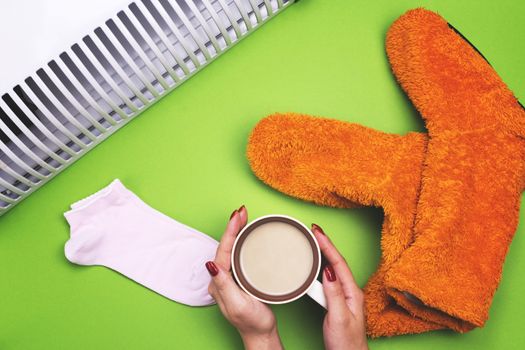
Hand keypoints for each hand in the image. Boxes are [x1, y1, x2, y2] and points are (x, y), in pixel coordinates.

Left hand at [206, 206, 283, 349]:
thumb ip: (224, 285)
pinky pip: (238, 255)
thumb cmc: (252, 322)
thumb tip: (211, 265)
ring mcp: (230, 278)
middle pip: (226, 246)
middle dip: (233, 227)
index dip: (230, 231)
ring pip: (232, 249)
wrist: (261, 334)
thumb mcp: (238, 304)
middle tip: (242, 211)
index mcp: (219, 282)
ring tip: (243, 218)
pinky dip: (242, 242)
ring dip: (237, 232)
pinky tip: (247, 236)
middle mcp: (222, 279)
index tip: (238, 216)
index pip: (223, 250)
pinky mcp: (240, 279)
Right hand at [312, 224, 367, 349]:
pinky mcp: (337, 303)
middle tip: (312, 231)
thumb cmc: (346, 344)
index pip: (338, 262)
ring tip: (312, 242)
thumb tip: (328, 270)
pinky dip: (320, 268)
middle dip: (324, 244)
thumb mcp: (338, 317)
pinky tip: (314, 267)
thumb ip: (334, 293)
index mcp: (352, 292)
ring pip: (332, 269)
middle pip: (336, 262)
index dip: (327, 245)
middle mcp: (350, 292)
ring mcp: (344, 297)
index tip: (317, 231)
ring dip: (323, 254)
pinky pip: (328, 280)